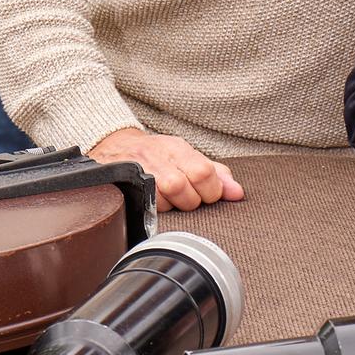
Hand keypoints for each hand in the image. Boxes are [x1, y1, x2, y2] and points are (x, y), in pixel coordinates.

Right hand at [91, 127, 243, 212]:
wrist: (117, 146)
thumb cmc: (160, 155)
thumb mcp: (189, 157)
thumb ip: (217, 175)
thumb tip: (238, 194)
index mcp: (178, 149)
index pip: (203, 172)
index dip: (210, 191)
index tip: (208, 196)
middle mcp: (158, 157)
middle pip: (180, 187)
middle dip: (188, 201)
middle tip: (187, 200)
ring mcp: (137, 170)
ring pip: (160, 199)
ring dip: (168, 207)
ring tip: (168, 201)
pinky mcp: (122, 183)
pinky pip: (141, 204)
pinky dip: (151, 208)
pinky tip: (154, 203)